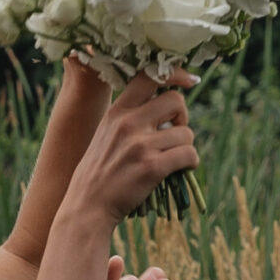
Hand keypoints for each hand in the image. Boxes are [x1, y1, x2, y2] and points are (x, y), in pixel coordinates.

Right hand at [62, 77, 198, 222]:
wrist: (88, 205)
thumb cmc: (102, 170)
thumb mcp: (107, 133)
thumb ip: (132, 117)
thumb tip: (169, 105)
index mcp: (117, 111)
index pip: (148, 77)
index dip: (175, 74)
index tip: (190, 80)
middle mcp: (128, 123)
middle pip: (176, 101)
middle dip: (183, 118)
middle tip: (175, 133)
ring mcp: (140, 145)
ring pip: (187, 133)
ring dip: (187, 147)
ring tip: (173, 158)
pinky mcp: (153, 167)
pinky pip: (189, 155)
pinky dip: (191, 163)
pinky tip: (181, 169)